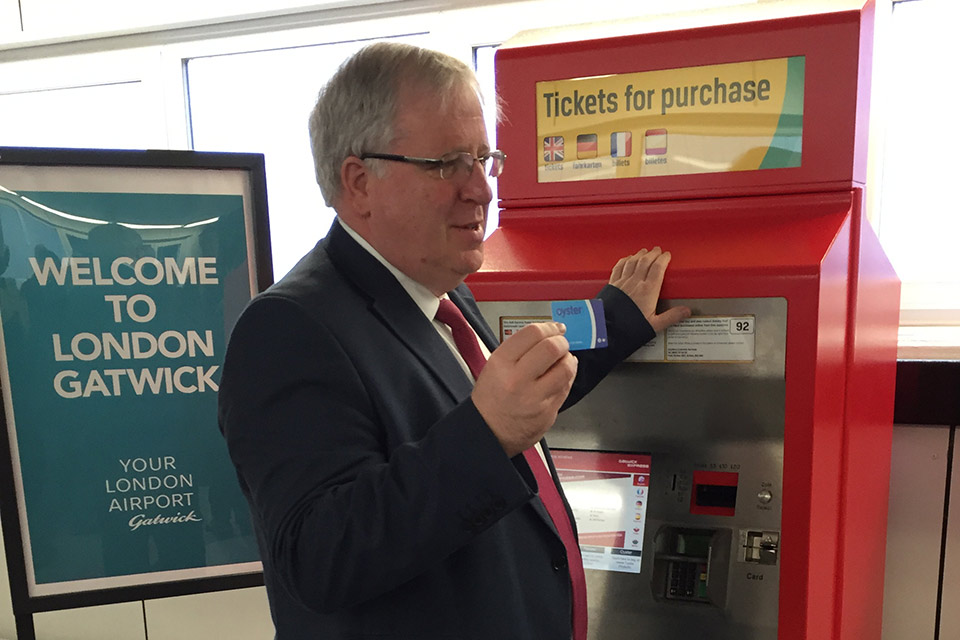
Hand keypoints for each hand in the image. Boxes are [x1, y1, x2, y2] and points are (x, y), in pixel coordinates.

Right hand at [472, 322, 576, 456]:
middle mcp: (517, 380)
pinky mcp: (547, 412)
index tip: (555, 328)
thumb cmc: (491, 399)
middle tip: (561, 343)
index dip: (549, 327)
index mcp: (501, 364)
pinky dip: (567, 377)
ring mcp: (534, 398)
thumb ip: (518, 349)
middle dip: (562, 342)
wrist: (488, 432)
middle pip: (552, 348)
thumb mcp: (494, 366)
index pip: (532, 334)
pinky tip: (561, 375)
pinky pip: (566, 387)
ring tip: (562, 360)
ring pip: (565, 368)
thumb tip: (546, 335)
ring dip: (568, 359)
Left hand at [609, 247, 689, 332]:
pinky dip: (624, 260)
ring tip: (644, 251)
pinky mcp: (612, 285)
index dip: (663, 259)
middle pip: (645, 261)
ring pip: (632, 262)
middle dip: (653, 253)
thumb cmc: (629, 328)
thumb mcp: (655, 325)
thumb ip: (671, 316)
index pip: (658, 268)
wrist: (608, 330)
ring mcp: (622, 283)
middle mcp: (635, 283)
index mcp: (648, 291)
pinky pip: (619, 267)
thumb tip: (686, 311)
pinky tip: (626, 259)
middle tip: (658, 250)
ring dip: (639, 254)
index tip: (667, 255)